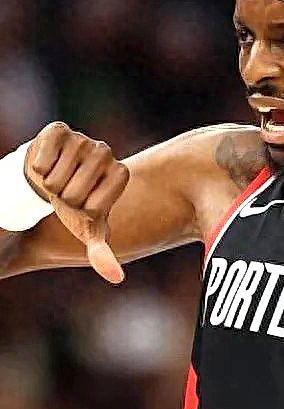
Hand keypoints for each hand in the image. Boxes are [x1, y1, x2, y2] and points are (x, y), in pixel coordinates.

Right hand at [24, 122, 128, 283]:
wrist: (47, 184)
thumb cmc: (74, 207)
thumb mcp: (87, 229)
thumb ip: (101, 251)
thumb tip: (116, 278)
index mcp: (120, 173)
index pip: (96, 204)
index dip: (82, 210)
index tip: (83, 205)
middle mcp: (106, 152)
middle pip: (73, 192)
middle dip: (62, 200)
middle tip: (64, 194)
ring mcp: (83, 138)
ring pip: (54, 177)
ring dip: (48, 186)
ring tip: (55, 182)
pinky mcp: (58, 129)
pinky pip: (42, 158)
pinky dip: (37, 168)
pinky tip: (45, 165)